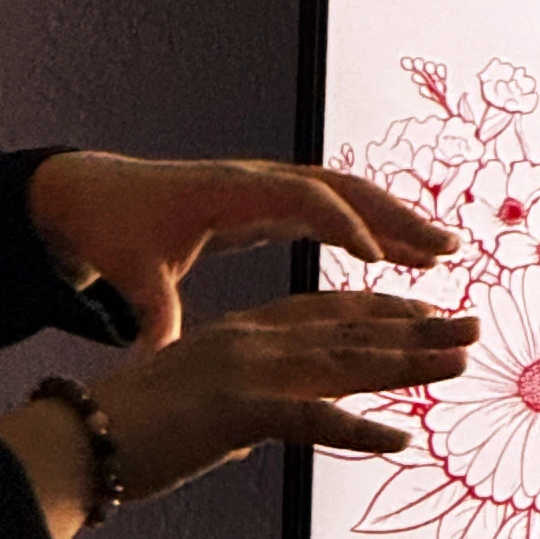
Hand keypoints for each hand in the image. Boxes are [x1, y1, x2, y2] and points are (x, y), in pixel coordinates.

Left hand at [29, 150, 456, 347]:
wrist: (95, 194)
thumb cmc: (114, 230)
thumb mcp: (132, 273)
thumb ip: (154, 312)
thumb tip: (157, 356)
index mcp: (229, 193)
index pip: (301, 199)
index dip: (341, 225)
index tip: (375, 259)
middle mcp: (258, 182)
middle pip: (342, 189)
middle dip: (395, 217)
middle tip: (444, 247)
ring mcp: (270, 189)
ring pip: (348, 197)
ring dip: (396, 221)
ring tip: (444, 251)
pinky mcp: (272, 204)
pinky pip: (334, 212)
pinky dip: (373, 230)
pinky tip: (404, 257)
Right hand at [94, 286, 478, 488]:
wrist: (74, 441)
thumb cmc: (130, 433)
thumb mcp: (200, 414)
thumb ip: (239, 417)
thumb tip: (260, 440)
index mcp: (242, 333)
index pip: (327, 312)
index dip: (383, 311)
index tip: (430, 312)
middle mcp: (250, 341)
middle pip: (350, 330)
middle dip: (416, 329)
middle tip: (473, 329)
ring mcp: (246, 373)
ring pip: (345, 365)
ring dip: (409, 366)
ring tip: (459, 365)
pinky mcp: (237, 412)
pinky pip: (313, 421)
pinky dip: (358, 430)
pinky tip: (400, 439)